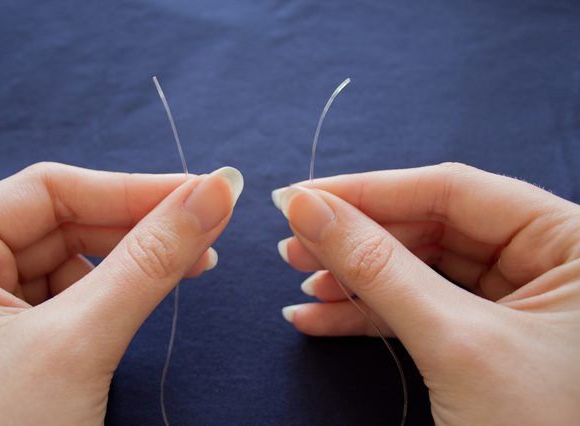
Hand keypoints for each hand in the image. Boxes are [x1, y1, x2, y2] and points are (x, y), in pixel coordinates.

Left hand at [0, 162, 242, 424]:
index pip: (49, 191)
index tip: (201, 193)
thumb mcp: (78, 343)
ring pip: (74, 259)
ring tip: (193, 264)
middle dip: (141, 226)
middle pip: (65, 222)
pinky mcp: (13, 339)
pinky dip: (118, 292)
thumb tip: (215, 192)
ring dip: (135, 260)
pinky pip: (73, 296)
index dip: (131, 189)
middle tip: (209, 228)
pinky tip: (151, 292)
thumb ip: (151, 261)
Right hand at [273, 163, 579, 424]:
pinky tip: (319, 318)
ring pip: (420, 269)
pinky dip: (370, 316)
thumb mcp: (456, 342)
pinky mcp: (491, 337)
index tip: (303, 197)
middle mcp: (550, 259)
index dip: (369, 191)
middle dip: (356, 241)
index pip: (453, 189)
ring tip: (302, 285)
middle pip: (430, 227)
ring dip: (355, 280)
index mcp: (571, 240)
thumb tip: (308, 207)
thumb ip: (378, 268)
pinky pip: (423, 310)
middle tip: (294, 243)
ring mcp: (520, 300)